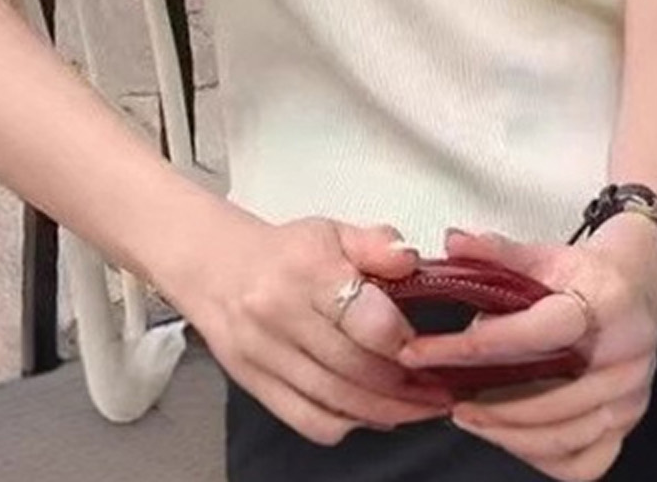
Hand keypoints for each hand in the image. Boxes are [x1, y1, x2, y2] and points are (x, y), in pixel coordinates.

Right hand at [163, 208, 454, 445]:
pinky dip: (347, 423)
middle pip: (355, 368)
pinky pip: (308, 420)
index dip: (403, 338)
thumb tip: (409, 260)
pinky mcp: (256, 385)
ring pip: (335, 400)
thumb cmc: (285, 253)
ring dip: (386, 411)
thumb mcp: (334, 232)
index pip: (365, 318)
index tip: (426, 344)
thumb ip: (377, 244)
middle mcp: (281, 314)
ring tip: (419, 409)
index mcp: (307, 269)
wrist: (219, 270)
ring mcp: (265, 354)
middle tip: (438, 391)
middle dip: (405, 386)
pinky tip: (373, 414)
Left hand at [396, 222, 656, 480]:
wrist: (640, 285)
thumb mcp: (544, 253)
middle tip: (446, 394)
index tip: (428, 351)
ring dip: (506, 432)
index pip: (537, 332)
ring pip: (561, 435)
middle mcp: (626, 354)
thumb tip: (453, 241)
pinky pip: (583, 461)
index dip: (480, 346)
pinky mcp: (629, 422)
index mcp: (606, 301)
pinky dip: (541, 455)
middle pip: (548, 396)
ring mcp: (631, 395)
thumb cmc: (589, 273)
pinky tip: (511, 435)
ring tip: (469, 415)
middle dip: (488, 402)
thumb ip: (496, 251)